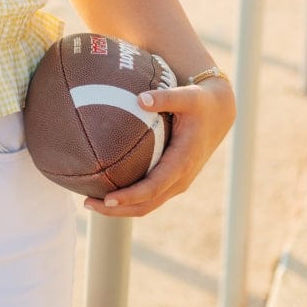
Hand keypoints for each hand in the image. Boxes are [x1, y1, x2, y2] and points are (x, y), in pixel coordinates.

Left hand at [83, 77, 235, 218]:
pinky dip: (129, 200)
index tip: (107, 199)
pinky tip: (107, 190)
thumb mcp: (187, 96)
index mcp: (183, 161)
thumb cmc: (199, 103)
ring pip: (148, 205)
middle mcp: (181, 178)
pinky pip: (150, 197)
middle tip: (87, 203)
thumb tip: (141, 99)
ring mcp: (178, 182)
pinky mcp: (173, 180)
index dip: (130, 196)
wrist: (218, 114)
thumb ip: (165, 98)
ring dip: (121, 208)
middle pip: (147, 204)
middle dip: (117, 210)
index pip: (153, 187)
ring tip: (90, 202)